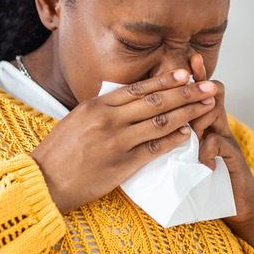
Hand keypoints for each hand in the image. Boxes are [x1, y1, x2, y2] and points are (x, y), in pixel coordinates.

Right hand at [30, 69, 216, 213]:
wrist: (45, 180)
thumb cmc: (59, 151)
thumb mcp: (77, 119)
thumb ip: (102, 109)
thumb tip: (127, 101)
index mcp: (96, 105)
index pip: (138, 88)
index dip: (164, 80)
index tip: (185, 73)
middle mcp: (109, 119)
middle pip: (155, 101)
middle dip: (186, 92)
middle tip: (208, 86)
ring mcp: (117, 141)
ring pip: (160, 122)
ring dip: (187, 113)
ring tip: (206, 107)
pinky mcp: (122, 164)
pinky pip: (154, 149)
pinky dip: (173, 140)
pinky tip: (188, 135)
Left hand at [188, 54, 253, 253]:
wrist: (235, 203)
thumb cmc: (202, 176)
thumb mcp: (184, 152)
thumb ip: (172, 135)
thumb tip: (143, 122)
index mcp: (202, 121)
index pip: (196, 91)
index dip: (193, 75)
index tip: (187, 60)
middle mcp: (216, 125)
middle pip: (209, 94)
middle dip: (196, 90)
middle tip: (189, 84)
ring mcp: (226, 139)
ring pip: (215, 113)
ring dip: (201, 121)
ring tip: (194, 135)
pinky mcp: (234, 157)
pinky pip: (220, 143)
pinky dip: (208, 150)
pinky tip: (202, 160)